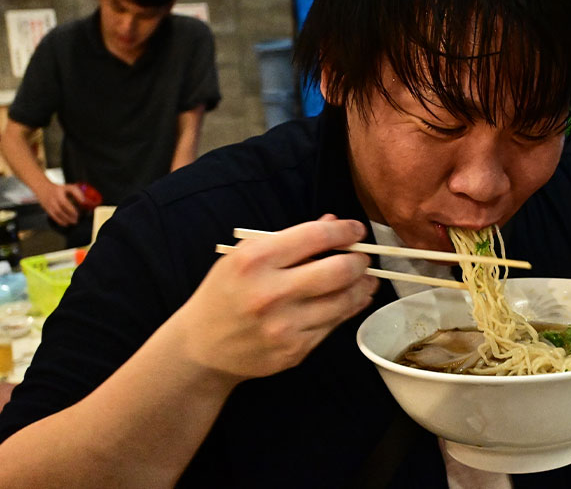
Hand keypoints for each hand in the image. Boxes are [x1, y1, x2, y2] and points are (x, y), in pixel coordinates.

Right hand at [35, 182, 84, 226]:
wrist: (42, 187)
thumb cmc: (59, 188)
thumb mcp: (68, 187)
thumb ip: (77, 193)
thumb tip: (83, 201)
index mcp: (59, 193)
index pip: (65, 203)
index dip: (71, 209)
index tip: (78, 214)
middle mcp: (53, 199)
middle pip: (60, 210)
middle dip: (69, 216)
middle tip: (76, 220)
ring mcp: (49, 204)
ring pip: (56, 214)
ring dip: (65, 219)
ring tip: (72, 222)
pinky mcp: (46, 208)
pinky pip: (52, 216)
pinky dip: (59, 221)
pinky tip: (65, 223)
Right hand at [175, 215, 378, 381]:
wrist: (201, 346)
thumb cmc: (227, 292)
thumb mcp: (246, 256)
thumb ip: (292, 239)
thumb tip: (333, 223)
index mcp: (255, 261)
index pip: (315, 237)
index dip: (345, 231)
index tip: (356, 230)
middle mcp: (270, 293)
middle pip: (338, 271)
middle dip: (360, 261)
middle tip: (363, 258)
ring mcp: (283, 326)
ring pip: (343, 301)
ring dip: (362, 287)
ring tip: (366, 280)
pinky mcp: (293, 351)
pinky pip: (332, 325)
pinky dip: (346, 310)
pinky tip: (350, 301)